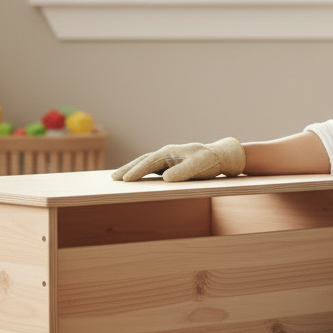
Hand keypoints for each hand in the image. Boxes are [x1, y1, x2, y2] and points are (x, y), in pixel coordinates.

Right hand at [111, 137, 246, 181]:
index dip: (137, 170)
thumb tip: (165, 178)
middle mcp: (166, 154)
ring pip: (145, 164)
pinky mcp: (169, 166)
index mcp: (170, 152)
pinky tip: (135, 180)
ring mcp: (167, 159)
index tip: (125, 179)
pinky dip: (141, 173)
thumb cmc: (210, 161)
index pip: (150, 162)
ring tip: (117, 179)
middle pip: (142, 161)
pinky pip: (151, 169)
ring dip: (132, 170)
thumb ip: (184, 171)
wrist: (219, 157)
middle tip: (113, 179)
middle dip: (127, 169)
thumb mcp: (200, 166)